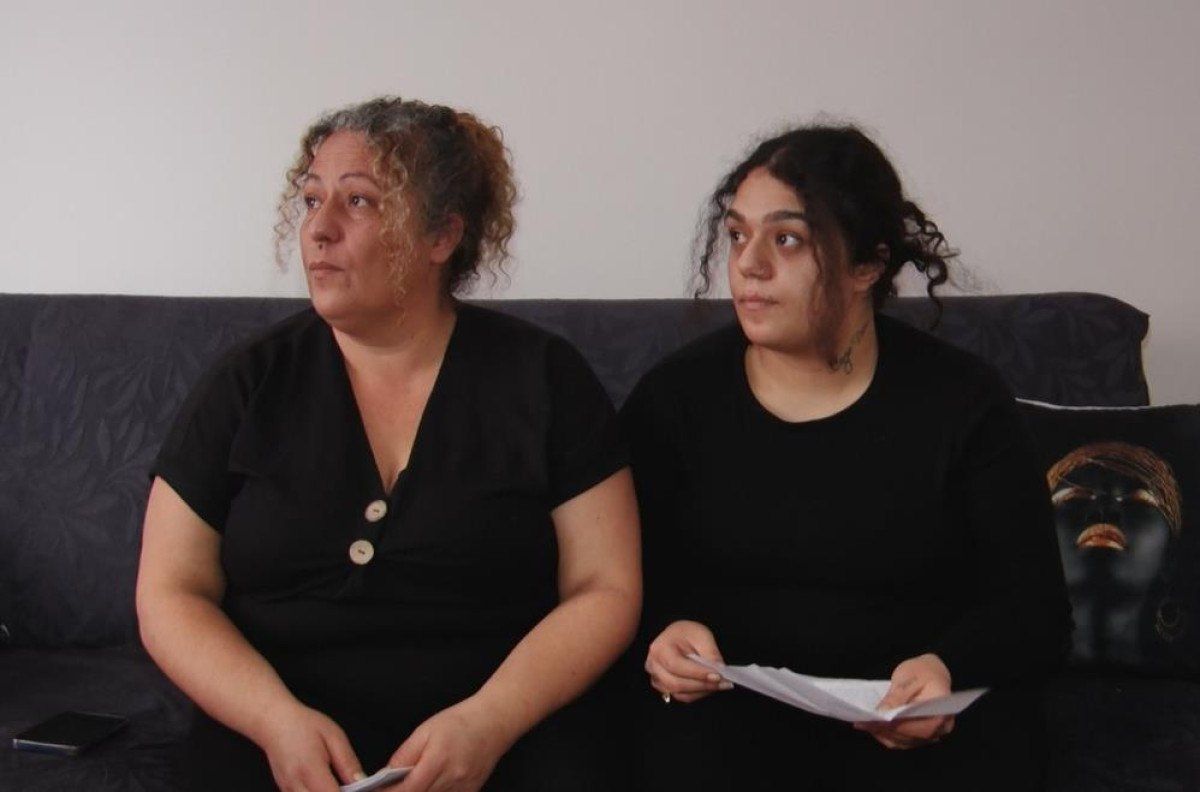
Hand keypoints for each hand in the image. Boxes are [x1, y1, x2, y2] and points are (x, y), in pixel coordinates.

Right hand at [255, 702, 363, 791]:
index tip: (362, 788)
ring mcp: (288, 791)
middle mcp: (296, 785)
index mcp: (310, 769)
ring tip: (339, 784)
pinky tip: (326, 785)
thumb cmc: (302, 724)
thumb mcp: (334, 736)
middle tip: (352, 785)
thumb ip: (348, 762)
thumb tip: (361, 781)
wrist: (273, 722)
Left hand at [390, 696, 513, 791]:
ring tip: (417, 779)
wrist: (494, 722)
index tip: (380, 791)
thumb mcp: (425, 730)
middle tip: (394, 785)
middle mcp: (452, 778)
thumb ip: (405, 754)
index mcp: (438, 760)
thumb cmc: (461, 722)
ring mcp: (463, 788)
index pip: (407, 790)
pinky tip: (434, 783)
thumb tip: (387, 773)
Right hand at [645, 620, 732, 703]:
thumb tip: (720, 670)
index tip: (718, 675)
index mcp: (660, 648)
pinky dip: (697, 693)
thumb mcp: (702, 636)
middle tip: (723, 683)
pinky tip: (708, 686)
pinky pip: (681, 696)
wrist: (679, 636)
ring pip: (680, 693)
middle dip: (702, 684)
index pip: (677, 665)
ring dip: (701, 691)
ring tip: (719, 685)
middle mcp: (653, 665)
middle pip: (676, 683)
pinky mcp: (663, 687)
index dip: (697, 673)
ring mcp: (656, 678)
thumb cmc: (687, 633)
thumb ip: (711, 653)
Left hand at [854, 653, 954, 749]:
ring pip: (904, 741)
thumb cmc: (922, 671)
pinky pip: (902, 741)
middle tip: (862, 723)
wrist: (932, 672)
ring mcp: (933, 734)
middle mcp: (942, 728)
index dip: (895, 726)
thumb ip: (897, 696)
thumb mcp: (908, 677)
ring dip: (883, 734)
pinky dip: (887, 736)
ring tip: (864, 724)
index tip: (872, 722)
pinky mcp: (921, 736)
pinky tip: (872, 727)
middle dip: (885, 730)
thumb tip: (883, 713)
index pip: (919, 726)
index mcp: (943, 711)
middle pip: (910, 736)